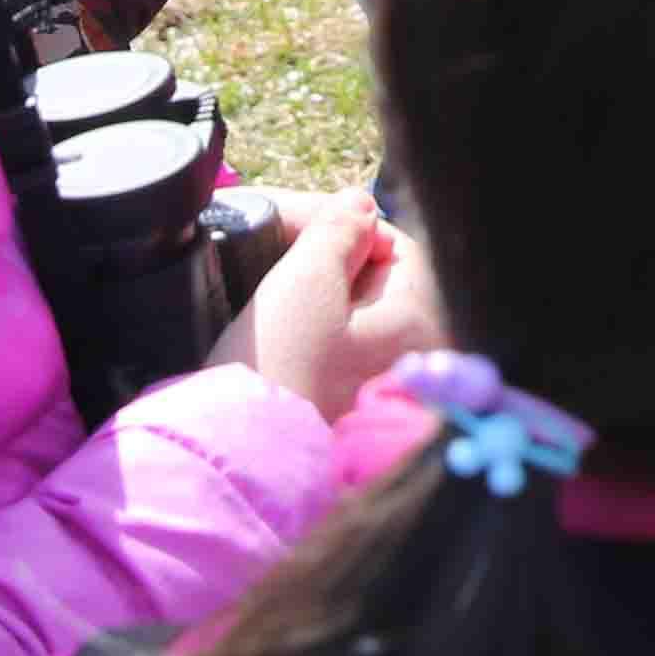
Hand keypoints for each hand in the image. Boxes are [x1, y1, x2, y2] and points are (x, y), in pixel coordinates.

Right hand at [223, 190, 442, 422]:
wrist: (234, 453)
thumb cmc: (277, 365)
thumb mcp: (308, 280)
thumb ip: (339, 230)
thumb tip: (359, 202)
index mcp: (420, 323)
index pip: (396, 246)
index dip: (344, 223)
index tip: (291, 218)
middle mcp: (410, 355)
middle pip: (372, 277)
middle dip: (322, 249)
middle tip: (269, 232)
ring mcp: (375, 382)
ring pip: (346, 307)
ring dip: (308, 280)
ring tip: (261, 263)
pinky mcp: (337, 399)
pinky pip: (329, 339)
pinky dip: (302, 316)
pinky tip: (269, 309)